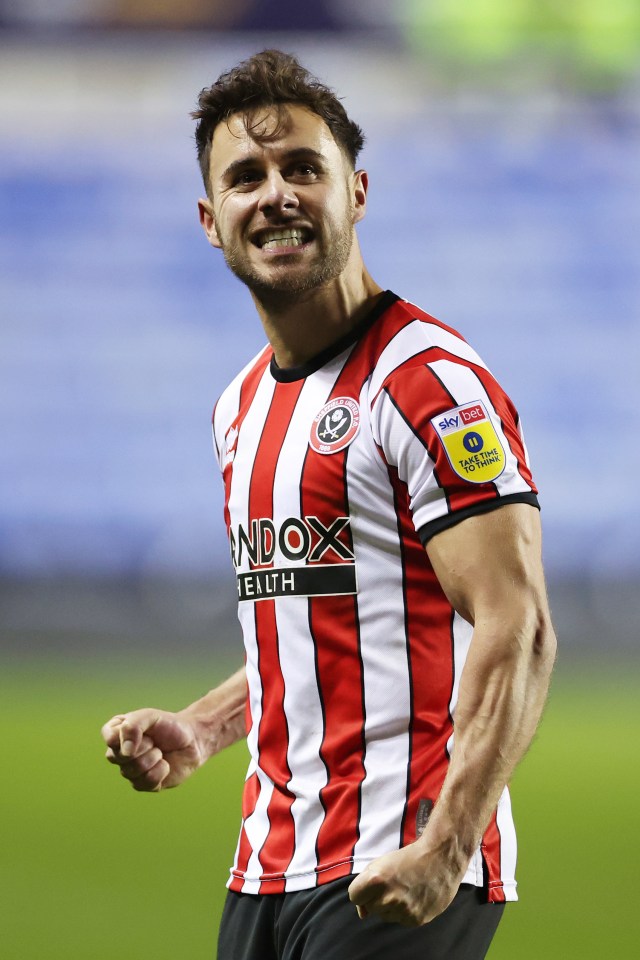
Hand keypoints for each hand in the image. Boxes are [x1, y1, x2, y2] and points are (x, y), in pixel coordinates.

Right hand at [101, 709, 203, 791]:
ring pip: (132, 771)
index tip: (145, 730)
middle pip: (118, 757)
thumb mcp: (151, 716)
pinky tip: (165, 765)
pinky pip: (146, 782)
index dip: (127, 736)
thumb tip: (125, 752)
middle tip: (154, 740)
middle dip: (143, 746)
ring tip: (160, 752)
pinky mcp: (143, 784)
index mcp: (117, 733)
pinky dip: (160, 771)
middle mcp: (120, 753)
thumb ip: (133, 726)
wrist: (193, 740)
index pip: (109, 738)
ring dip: (153, 758)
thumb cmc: (169, 726)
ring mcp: (130, 770)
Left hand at [347, 841, 463, 926]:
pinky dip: (404, 911)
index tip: (370, 887)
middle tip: (392, 885)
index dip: (361, 891)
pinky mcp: (415, 920)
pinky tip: (415, 897)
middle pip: (370, 907)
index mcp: (376, 880)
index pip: (355, 897)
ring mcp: (402, 911)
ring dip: (390, 906)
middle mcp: (388, 898)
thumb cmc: (409, 857)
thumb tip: (362, 913)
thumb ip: (366, 884)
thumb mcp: (382, 863)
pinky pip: (400, 920)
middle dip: (376, 898)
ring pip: (385, 915)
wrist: (440, 858)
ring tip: (405, 890)